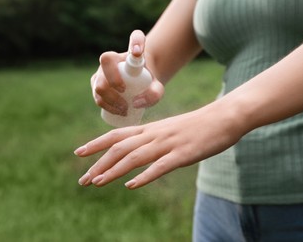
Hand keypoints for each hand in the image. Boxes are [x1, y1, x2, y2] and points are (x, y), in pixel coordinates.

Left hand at [75, 102, 242, 188]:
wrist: (223, 117)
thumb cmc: (196, 125)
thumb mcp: (169, 130)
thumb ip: (152, 139)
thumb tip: (138, 151)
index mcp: (150, 129)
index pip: (116, 134)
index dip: (96, 144)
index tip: (79, 153)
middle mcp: (154, 135)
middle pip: (120, 147)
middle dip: (99, 163)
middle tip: (83, 179)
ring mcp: (168, 144)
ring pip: (134, 157)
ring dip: (113, 170)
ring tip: (97, 182)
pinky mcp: (183, 154)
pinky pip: (160, 166)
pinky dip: (144, 176)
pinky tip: (131, 185)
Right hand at [91, 30, 163, 115]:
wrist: (137, 85)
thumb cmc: (146, 82)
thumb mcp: (156, 87)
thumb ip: (154, 93)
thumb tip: (135, 103)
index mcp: (130, 52)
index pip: (135, 37)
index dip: (136, 41)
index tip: (138, 52)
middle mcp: (112, 58)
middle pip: (106, 60)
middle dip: (114, 80)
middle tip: (127, 93)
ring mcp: (101, 71)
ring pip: (99, 83)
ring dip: (111, 99)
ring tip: (125, 109)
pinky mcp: (96, 85)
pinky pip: (96, 95)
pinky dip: (107, 105)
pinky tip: (117, 111)